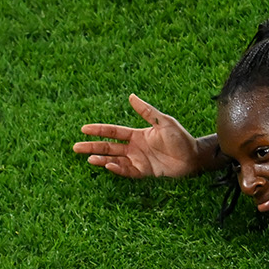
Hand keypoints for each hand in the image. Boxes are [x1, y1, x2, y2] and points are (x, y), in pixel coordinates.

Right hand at [74, 94, 205, 179]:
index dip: (99, 130)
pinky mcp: (144, 172)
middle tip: (75, 147)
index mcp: (137, 134)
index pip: (113, 132)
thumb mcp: (164, 122)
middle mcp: (134, 148)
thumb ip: (147, 111)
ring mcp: (138, 160)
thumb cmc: (180, 138)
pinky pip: (127, 171)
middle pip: (108, 147)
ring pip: (114, 159)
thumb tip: (131, 96)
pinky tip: (108, 165)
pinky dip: (117, 169)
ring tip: (89, 158)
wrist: (193, 157)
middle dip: (92, 146)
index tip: (83, 129)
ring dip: (101, 158)